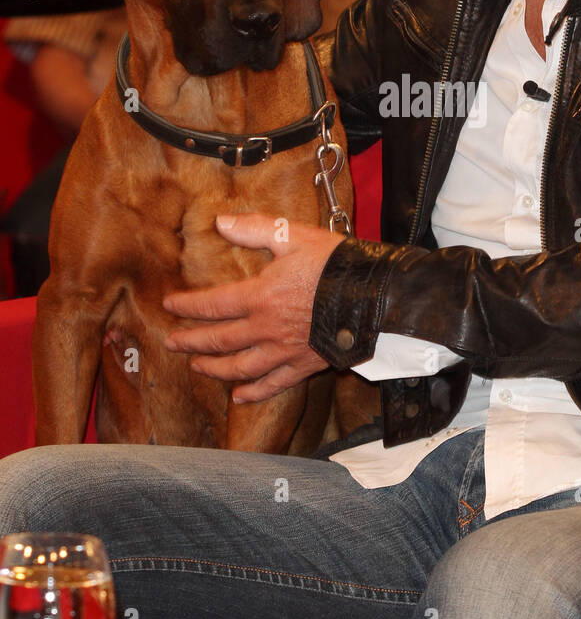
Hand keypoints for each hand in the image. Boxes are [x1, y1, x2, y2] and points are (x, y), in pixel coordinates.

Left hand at [162, 214, 346, 403]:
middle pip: (219, 340)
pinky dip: (254, 392)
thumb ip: (255, 229)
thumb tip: (221, 222)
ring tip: (197, 366)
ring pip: (240, 366)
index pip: (213, 304)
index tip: (169, 305)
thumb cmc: (334, 264)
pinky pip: (274, 384)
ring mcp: (283, 351)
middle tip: (172, 342)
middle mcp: (266, 328)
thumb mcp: (294, 236)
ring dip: (215, 368)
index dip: (187, 305)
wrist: (373, 297)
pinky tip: (240, 396)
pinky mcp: (303, 365)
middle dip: (192, 341)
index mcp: (260, 296)